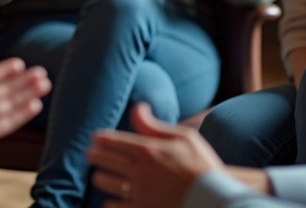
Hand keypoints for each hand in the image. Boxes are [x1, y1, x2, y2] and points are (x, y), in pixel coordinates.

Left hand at [0, 26, 50, 164]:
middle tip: (41, 72)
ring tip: (45, 84)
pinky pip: (8, 122)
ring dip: (28, 94)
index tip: (18, 63)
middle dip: (23, 82)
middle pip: (4, 90)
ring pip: (10, 104)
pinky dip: (22, 114)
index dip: (3, 71)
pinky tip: (36, 104)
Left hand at [87, 103, 224, 207]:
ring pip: (105, 182)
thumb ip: (154, 125)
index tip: (96, 139)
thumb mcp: (183, 137)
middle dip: (95, 155)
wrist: (214, 198)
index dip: (100, 139)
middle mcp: (139, 170)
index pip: (112, 141)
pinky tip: (111, 200)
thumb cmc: (202, 165)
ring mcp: (139, 192)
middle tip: (91, 154)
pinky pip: (114, 207)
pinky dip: (110, 202)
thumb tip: (138, 107)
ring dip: (100, 177)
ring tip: (100, 176)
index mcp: (148, 150)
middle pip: (103, 159)